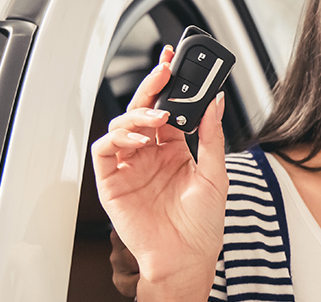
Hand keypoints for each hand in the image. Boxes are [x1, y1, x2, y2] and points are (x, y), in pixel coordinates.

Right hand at [92, 46, 227, 300]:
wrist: (186, 258)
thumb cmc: (202, 224)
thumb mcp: (215, 174)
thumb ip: (211, 136)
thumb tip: (215, 101)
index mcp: (174, 149)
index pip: (168, 108)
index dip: (169, 85)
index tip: (176, 63)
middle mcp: (150, 154)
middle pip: (143, 110)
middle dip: (152, 86)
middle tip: (164, 70)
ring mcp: (130, 166)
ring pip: (121, 124)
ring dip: (137, 113)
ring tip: (157, 116)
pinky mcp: (112, 181)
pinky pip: (105, 150)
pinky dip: (116, 136)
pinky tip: (136, 136)